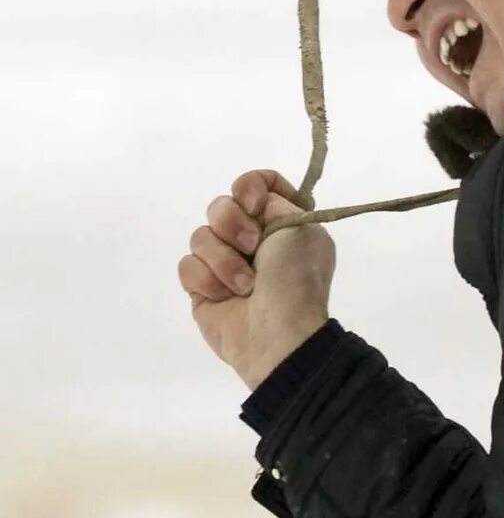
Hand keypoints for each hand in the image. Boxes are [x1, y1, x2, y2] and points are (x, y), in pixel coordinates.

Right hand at [179, 168, 334, 390]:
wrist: (277, 333)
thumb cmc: (296, 279)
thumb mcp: (301, 229)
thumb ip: (276, 202)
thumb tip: (257, 199)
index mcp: (283, 222)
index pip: (258, 184)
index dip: (251, 186)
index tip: (254, 202)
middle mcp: (253, 239)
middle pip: (221, 205)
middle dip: (232, 224)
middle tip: (252, 246)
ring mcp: (225, 262)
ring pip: (201, 236)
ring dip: (224, 261)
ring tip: (245, 285)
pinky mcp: (202, 286)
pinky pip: (187, 265)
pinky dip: (207, 280)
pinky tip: (226, 298)